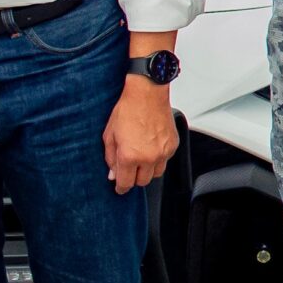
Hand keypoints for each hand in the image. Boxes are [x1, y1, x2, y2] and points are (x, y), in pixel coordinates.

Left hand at [103, 77, 177, 193]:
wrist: (147, 95)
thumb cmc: (127, 110)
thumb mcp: (109, 136)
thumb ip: (110, 158)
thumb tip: (113, 173)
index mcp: (129, 156)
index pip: (125, 183)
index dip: (121, 187)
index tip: (120, 187)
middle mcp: (148, 157)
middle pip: (142, 181)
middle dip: (134, 178)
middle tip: (129, 169)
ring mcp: (163, 152)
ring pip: (156, 173)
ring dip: (147, 170)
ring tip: (141, 159)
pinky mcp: (173, 145)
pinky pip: (166, 160)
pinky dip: (158, 158)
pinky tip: (151, 147)